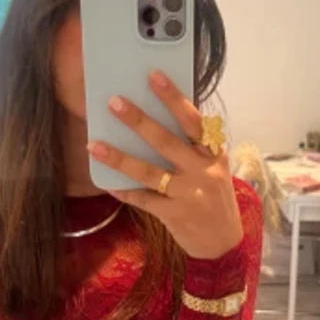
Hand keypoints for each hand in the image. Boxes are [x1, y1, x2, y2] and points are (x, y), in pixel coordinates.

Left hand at [86, 71, 243, 260]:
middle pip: (168, 142)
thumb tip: (157, 120)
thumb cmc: (214, 198)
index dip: (174, 98)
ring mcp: (188, 194)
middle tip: (115, 102)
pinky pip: (144, 199)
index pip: (194, 121)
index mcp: (214, 154)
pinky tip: (107, 183)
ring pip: (149, 172)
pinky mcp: (175, 215)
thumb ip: (195, 147)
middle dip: (139, 121)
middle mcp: (203, 172)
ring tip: (95, 144)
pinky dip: (125, 191)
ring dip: (120, 157)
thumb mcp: (215, 169)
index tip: (154, 76)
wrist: (224, 243)